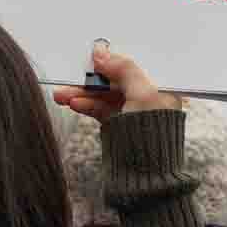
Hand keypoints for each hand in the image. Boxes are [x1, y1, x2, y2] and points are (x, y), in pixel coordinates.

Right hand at [53, 44, 182, 124]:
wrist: (144, 175)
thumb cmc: (153, 132)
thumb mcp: (142, 93)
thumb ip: (124, 69)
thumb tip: (103, 53)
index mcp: (164, 86)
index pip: (136, 63)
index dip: (115, 57)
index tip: (95, 52)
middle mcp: (149, 96)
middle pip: (115, 79)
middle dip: (92, 78)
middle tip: (71, 72)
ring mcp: (132, 110)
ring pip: (104, 95)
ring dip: (82, 93)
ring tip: (61, 95)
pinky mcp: (119, 123)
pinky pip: (100, 108)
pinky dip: (87, 105)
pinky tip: (73, 103)